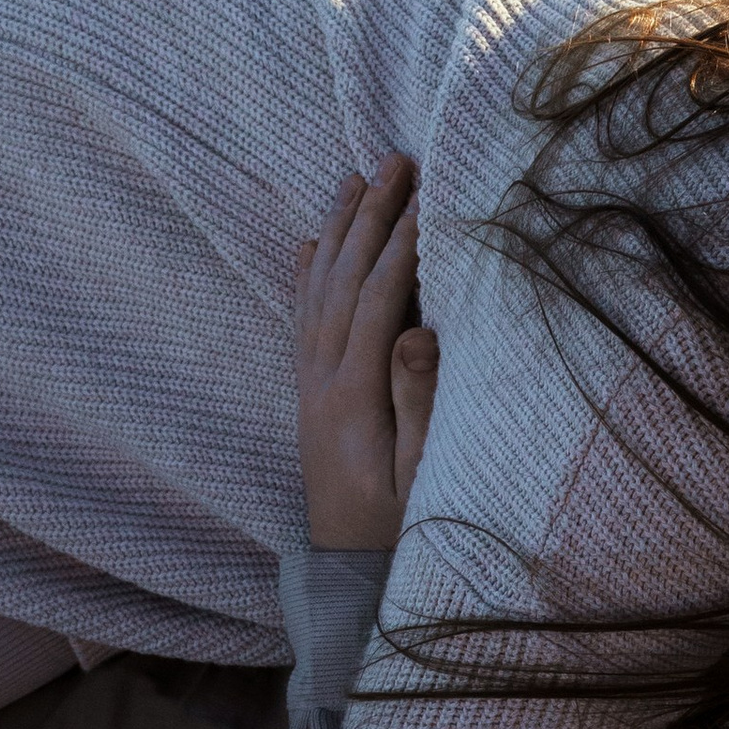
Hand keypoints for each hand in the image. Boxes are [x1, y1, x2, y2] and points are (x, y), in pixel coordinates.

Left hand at [296, 158, 438, 547]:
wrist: (348, 568)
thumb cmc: (400, 524)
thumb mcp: (419, 472)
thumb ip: (417, 403)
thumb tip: (417, 333)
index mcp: (355, 396)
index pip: (379, 301)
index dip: (401, 246)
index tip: (425, 197)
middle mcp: (323, 380)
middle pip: (344, 279)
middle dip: (368, 216)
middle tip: (392, 161)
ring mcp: (311, 384)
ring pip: (320, 289)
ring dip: (338, 229)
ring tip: (353, 178)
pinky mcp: (310, 392)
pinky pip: (304, 318)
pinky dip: (309, 273)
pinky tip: (315, 243)